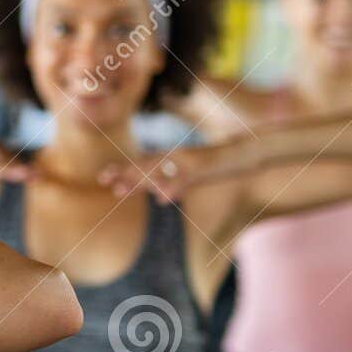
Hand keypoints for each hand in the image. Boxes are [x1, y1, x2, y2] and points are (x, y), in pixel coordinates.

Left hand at [98, 145, 230, 201]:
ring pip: (160, 171)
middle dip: (123, 173)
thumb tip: (157, 197)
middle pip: (146, 165)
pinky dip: (172, 188)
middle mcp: (178, 157)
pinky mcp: (205, 168)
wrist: (249, 151)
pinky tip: (160, 200)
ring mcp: (190, 162)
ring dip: (138, 181)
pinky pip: (185, 180)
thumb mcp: (196, 175)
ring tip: (119, 191)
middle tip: (101, 180)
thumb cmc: (223, 165)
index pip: (144, 162)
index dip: (123, 169)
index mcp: (176, 158)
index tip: (103, 176)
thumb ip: (175, 183)